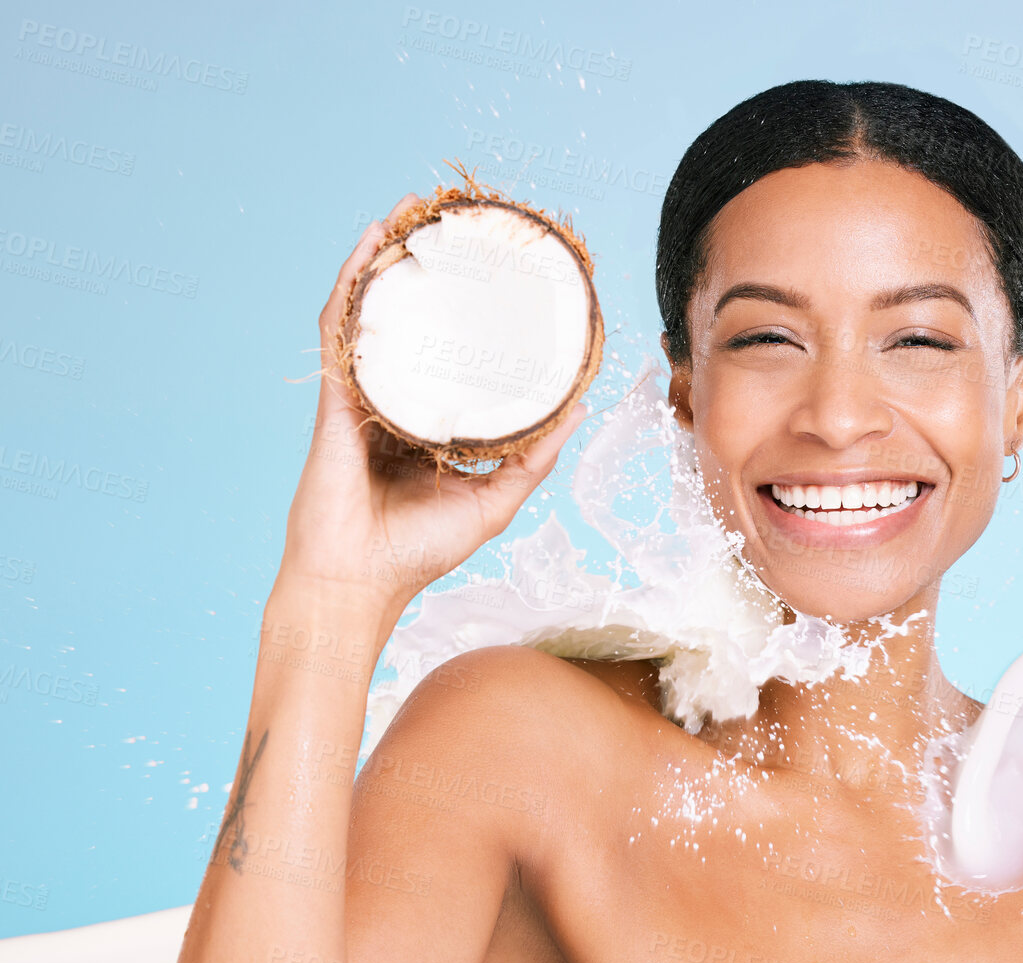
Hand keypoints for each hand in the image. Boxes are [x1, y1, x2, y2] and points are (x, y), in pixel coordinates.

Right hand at [278, 193, 589, 614]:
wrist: (356, 582)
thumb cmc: (418, 551)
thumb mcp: (494, 499)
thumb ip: (532, 456)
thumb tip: (578, 409)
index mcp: (430, 424)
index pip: (455, 356)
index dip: (474, 316)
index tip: (506, 280)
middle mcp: (396, 401)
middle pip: (415, 322)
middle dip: (432, 271)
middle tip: (459, 226)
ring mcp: (363, 394)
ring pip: (377, 312)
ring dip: (392, 259)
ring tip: (414, 212)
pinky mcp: (336, 395)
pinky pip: (344, 326)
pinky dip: (356, 281)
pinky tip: (375, 243)